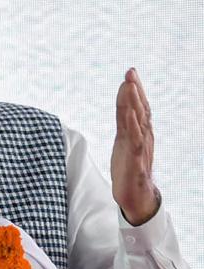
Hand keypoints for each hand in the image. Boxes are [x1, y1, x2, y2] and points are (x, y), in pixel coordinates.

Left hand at [111, 68, 159, 225]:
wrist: (135, 196)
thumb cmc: (129, 168)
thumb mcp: (124, 141)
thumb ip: (125, 124)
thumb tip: (124, 106)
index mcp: (139, 132)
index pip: (138, 107)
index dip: (135, 89)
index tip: (130, 72)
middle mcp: (143, 137)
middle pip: (140, 110)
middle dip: (135, 90)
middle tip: (131, 72)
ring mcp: (140, 148)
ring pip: (138, 122)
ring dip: (134, 103)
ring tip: (130, 86)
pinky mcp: (136, 161)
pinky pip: (135, 142)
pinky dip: (133, 127)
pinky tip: (129, 115)